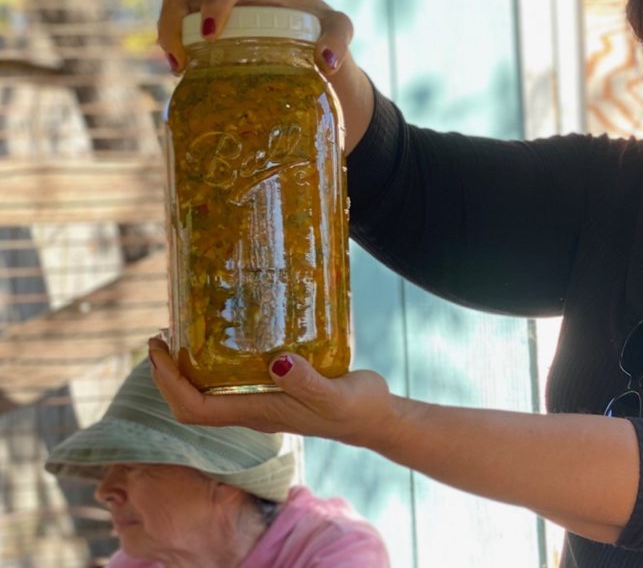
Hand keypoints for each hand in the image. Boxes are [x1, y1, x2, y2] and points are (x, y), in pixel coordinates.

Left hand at [148, 338, 397, 447]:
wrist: (375, 420)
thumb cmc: (356, 409)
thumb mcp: (335, 394)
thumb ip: (308, 381)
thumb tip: (277, 362)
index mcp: (257, 413)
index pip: (194, 409)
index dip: (169, 383)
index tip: (159, 351)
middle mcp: (251, 410)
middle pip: (191, 402)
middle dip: (167, 373)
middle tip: (161, 334)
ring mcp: (260, 401)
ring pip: (207, 391)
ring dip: (186, 367)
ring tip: (183, 331)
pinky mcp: (273, 389)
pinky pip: (229, 379)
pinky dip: (213, 360)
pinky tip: (226, 334)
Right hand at [157, 0, 354, 76]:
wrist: (312, 34)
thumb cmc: (323, 26)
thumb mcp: (339, 28)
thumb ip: (339, 38)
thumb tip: (327, 61)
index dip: (215, 3)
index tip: (210, 34)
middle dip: (174, 23)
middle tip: (182, 62)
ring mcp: (214, 1)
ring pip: (175, 4)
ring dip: (167, 32)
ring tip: (179, 69)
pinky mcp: (205, 18)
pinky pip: (177, 21)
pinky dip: (172, 41)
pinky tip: (183, 71)